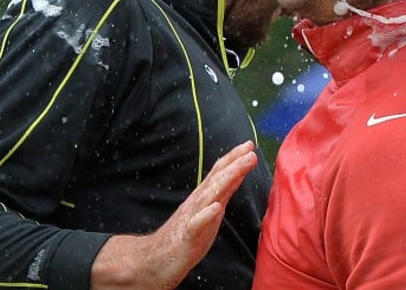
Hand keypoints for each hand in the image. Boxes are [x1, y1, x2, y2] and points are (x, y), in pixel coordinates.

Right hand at [89, 141, 258, 289]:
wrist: (156, 259)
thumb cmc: (186, 236)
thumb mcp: (209, 212)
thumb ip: (221, 194)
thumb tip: (237, 176)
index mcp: (204, 198)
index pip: (219, 174)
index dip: (234, 159)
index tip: (249, 145)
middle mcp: (197, 203)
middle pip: (216, 180)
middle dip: (233, 164)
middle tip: (250, 150)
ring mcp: (190, 218)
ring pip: (208, 197)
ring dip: (224, 181)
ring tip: (239, 169)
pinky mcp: (186, 237)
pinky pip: (196, 225)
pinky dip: (206, 215)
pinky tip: (216, 207)